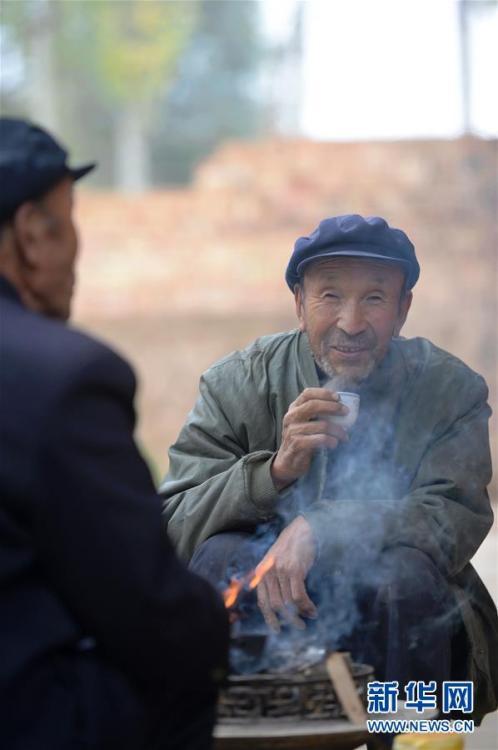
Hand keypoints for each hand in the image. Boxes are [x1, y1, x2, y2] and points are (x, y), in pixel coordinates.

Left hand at [256, 516, 317, 631]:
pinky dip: (306, 606)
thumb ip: (271, 576)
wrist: (303, 528)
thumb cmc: (291, 544)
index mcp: (261, 572)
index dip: (269, 618)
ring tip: (309, 617)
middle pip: (276, 605)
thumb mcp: (274, 559)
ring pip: (288, 603)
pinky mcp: (294, 570)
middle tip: (300, 626)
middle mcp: (268, 572)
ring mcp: (280, 571)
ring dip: (300, 614)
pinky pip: (299, 596)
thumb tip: (277, 601)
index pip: (263, 602)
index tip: (277, 629)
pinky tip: (313, 610)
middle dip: (288, 620)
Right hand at [271, 387, 348, 490]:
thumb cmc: (302, 439)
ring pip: (321, 425)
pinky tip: (334, 443)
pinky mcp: (296, 445)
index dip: (324, 393)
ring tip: (344, 435)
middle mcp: (291, 417)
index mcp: (294, 408)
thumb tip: (342, 406)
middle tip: (346, 412)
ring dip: (337, 430)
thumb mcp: (306, 423)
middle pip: (313, 406)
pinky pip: (319, 439)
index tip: (338, 397)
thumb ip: (318, 414)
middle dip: (333, 407)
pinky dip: (330, 440)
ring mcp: (292, 431)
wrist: (287, 462)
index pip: (307, 394)